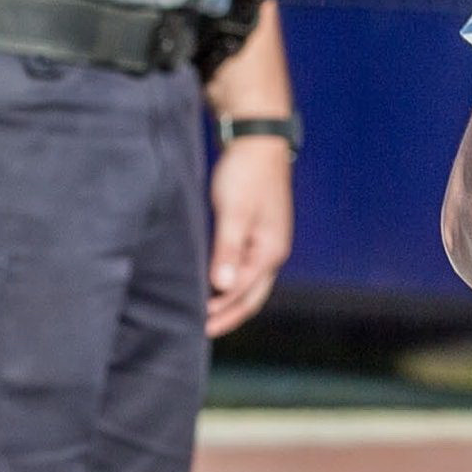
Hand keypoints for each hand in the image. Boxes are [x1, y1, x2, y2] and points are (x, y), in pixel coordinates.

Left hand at [204, 134, 295, 335]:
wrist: (258, 140)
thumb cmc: (245, 174)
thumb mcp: (234, 213)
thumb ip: (227, 250)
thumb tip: (221, 286)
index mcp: (271, 251)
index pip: (244, 293)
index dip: (221, 311)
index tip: (197, 324)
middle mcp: (274, 252)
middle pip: (253, 296)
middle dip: (230, 315)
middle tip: (203, 332)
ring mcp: (269, 242)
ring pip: (252, 283)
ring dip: (232, 301)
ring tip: (208, 315)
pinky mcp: (259, 231)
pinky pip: (247, 268)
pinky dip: (233, 283)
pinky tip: (216, 283)